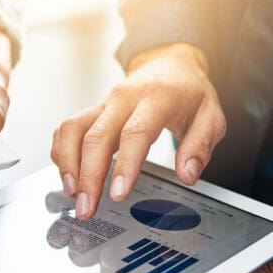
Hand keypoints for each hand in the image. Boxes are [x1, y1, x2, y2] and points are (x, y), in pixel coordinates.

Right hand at [51, 43, 225, 219]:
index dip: (124, 165)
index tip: (118, 193)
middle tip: (87, 207)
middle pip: (96, 136)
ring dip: (68, 164)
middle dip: (88, 176)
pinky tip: (68, 175)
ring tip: (73, 194)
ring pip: (73, 130)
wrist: (168, 65)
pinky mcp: (91, 111)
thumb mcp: (211, 116)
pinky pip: (66, 129)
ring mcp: (103, 104)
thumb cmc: (188, 93)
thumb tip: (187, 175)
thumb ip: (200, 147)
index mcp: (156, 98)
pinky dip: (61, 152)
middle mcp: (123, 99)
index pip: (135, 133)